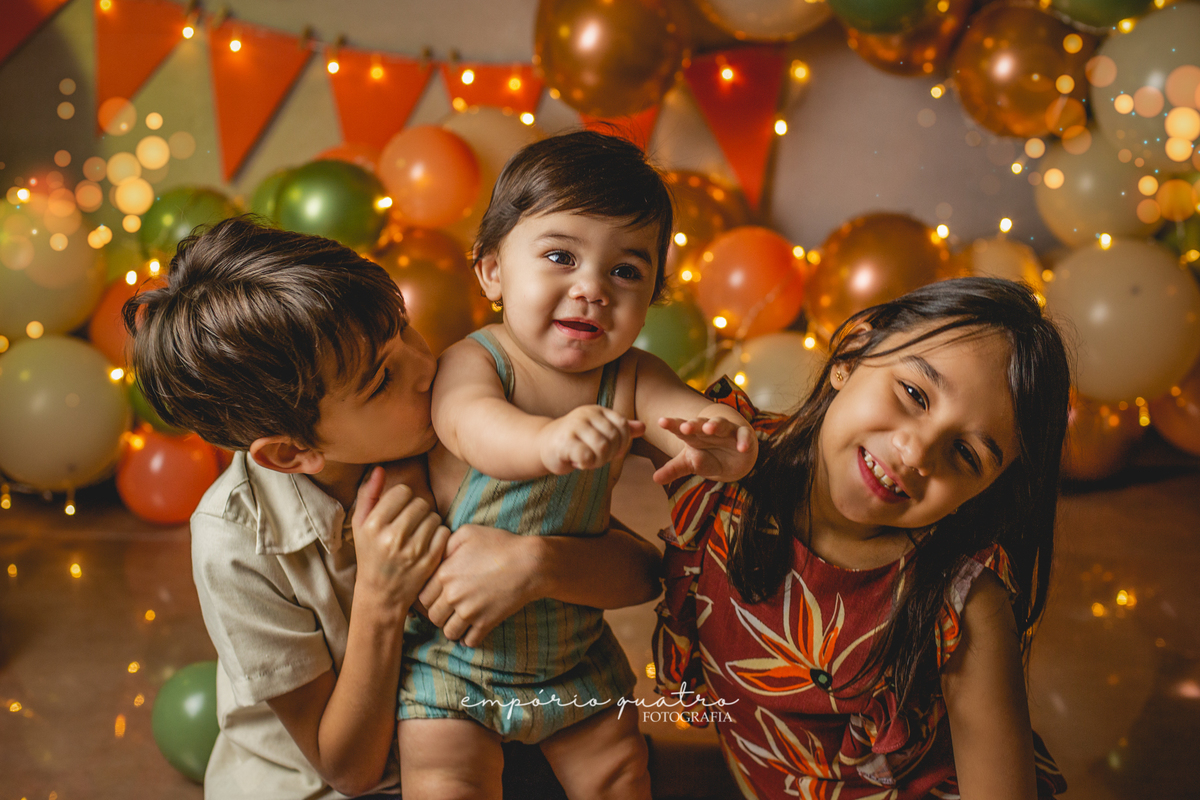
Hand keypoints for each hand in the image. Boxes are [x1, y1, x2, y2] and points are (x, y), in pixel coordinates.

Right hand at [351, 467, 450, 618]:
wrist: (381, 594)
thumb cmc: (369, 555)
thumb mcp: (360, 525)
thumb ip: (368, 495)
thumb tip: (379, 469)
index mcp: (373, 526)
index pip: (402, 492)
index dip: (403, 498)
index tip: (399, 510)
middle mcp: (392, 538)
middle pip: (420, 503)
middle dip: (417, 510)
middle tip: (410, 523)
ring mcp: (413, 551)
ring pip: (434, 517)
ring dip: (429, 522)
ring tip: (418, 533)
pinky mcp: (429, 562)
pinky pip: (444, 533)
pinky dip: (439, 535)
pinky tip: (428, 543)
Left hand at [417, 524, 541, 646]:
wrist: (530, 563)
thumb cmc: (499, 544)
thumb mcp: (467, 533)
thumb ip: (444, 543)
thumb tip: (434, 555)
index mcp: (444, 573)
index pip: (421, 597)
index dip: (429, 597)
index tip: (438, 595)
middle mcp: (452, 595)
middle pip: (433, 617)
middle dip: (439, 613)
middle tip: (449, 608)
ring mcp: (469, 612)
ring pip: (448, 632)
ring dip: (453, 627)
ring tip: (460, 620)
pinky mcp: (486, 623)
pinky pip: (469, 641)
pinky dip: (469, 638)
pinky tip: (474, 629)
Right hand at [538, 405, 644, 474]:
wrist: (544, 444)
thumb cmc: (576, 439)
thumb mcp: (599, 431)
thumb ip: (620, 430)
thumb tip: (643, 427)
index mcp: (597, 410)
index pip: (623, 426)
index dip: (623, 443)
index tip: (614, 452)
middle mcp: (586, 414)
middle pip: (614, 439)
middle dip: (609, 454)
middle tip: (597, 458)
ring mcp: (574, 426)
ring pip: (602, 448)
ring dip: (598, 461)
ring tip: (588, 460)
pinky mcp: (564, 442)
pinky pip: (587, 457)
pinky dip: (586, 464)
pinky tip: (578, 462)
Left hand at [652, 416, 757, 484]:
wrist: (733, 458)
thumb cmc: (707, 457)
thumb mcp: (690, 463)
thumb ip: (673, 469)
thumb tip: (654, 479)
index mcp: (693, 434)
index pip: (680, 427)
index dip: (672, 424)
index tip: (661, 422)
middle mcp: (708, 429)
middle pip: (699, 424)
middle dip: (693, 425)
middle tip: (685, 428)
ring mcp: (727, 431)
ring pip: (721, 424)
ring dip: (715, 425)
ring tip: (709, 428)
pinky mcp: (743, 436)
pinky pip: (744, 436)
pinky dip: (743, 441)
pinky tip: (741, 447)